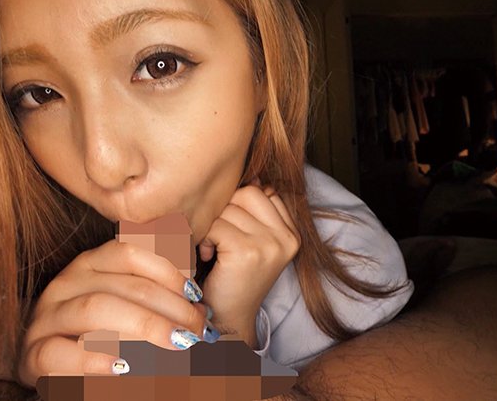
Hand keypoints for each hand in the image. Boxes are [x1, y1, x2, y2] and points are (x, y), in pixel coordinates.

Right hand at [15, 239, 210, 387]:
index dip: (167, 270)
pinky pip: (58, 352)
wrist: (52, 366)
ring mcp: (46, 318)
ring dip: (143, 326)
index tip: (196, 293)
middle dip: (168, 306)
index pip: (129, 252)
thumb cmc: (101, 335)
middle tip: (198, 328)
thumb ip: (157, 299)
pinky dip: (92, 359)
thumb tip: (201, 305)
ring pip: (95, 309)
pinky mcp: (32, 355)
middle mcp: (66, 283)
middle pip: (122, 285)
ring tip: (176, 343)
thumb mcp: (129, 309)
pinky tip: (122, 367)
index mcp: (90, 264)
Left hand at [198, 177, 300, 345]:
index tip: (230, 230)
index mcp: (292, 231)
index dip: (236, 206)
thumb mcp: (250, 240)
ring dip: (211, 226)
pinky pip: (216, 224)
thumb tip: (247, 174)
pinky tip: (208, 256)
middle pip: (244, 193)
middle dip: (223, 212)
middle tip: (217, 239)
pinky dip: (204, 238)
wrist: (227, 321)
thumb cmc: (231, 277)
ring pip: (227, 208)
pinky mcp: (250, 251)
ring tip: (212, 249)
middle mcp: (288, 236)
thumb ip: (252, 211)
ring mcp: (271, 244)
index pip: (260, 191)